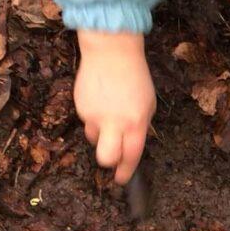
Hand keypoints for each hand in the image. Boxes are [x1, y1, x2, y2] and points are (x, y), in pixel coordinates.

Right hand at [74, 30, 155, 183]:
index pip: (131, 156)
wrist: (111, 52)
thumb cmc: (135, 77)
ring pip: (94, 140)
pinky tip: (101, 102)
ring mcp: (94, 116)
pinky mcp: (81, 108)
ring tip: (108, 117)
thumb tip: (131, 144)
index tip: (122, 178)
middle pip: (105, 158)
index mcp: (135, 123)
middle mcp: (114, 123)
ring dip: (102, 136)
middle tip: (112, 158)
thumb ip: (140, 126)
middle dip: (108, 163)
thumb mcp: (148, 104)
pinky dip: (94, 118)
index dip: (125, 171)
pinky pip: (87, 122)